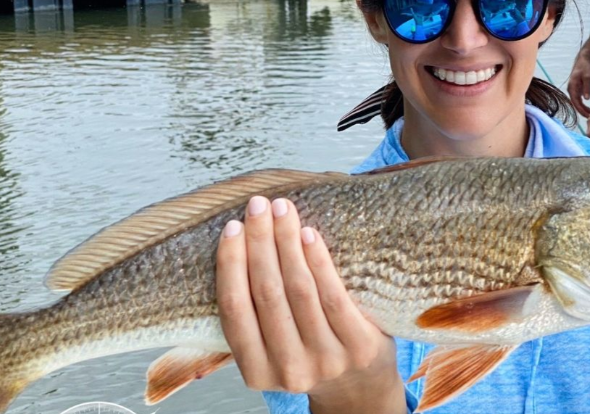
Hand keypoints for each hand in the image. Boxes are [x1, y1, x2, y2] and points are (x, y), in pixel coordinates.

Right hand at [216, 196, 403, 412]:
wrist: (359, 384)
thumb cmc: (306, 351)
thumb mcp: (270, 349)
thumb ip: (253, 313)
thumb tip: (238, 241)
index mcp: (256, 372)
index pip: (234, 310)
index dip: (231, 265)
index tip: (232, 227)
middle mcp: (288, 370)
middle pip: (267, 294)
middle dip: (259, 242)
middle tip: (258, 206)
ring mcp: (326, 360)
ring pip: (299, 289)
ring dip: (287, 242)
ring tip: (282, 210)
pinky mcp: (358, 347)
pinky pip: (333, 295)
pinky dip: (318, 260)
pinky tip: (309, 234)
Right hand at [567, 56, 589, 117]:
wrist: (581, 62)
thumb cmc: (584, 68)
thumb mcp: (587, 76)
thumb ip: (587, 88)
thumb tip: (587, 99)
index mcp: (572, 87)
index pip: (575, 101)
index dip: (580, 109)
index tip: (587, 115)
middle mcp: (570, 90)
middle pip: (575, 104)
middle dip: (582, 111)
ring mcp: (572, 90)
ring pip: (576, 103)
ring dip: (582, 109)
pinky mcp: (575, 90)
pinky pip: (578, 100)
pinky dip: (583, 105)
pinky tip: (588, 108)